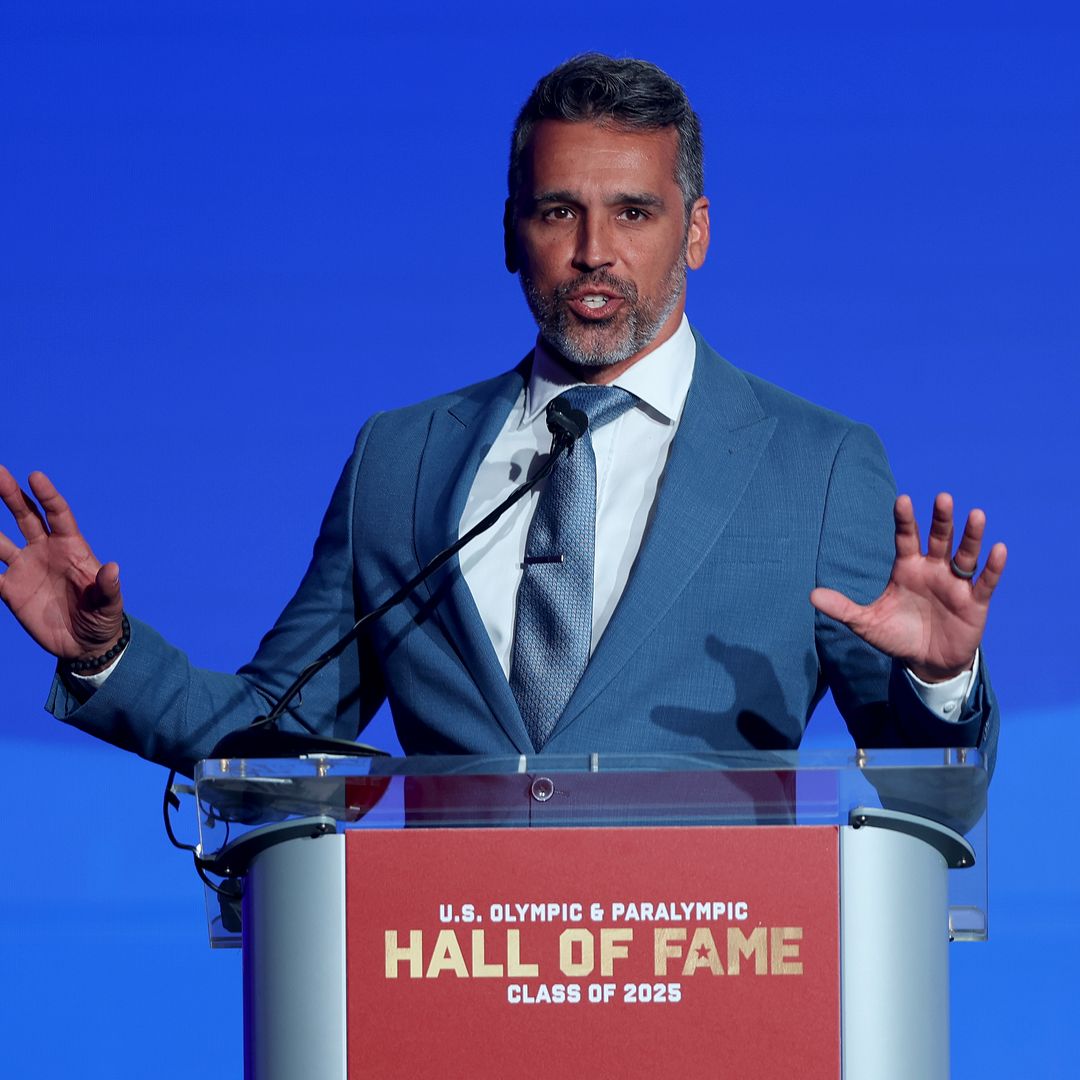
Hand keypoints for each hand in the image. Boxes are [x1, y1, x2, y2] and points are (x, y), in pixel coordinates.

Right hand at [0, 467, 124, 662]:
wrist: (85, 645)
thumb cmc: (103, 619)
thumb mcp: (109, 605)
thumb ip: (108, 587)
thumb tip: (113, 569)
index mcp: (72, 548)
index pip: (58, 515)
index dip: (47, 496)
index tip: (35, 476)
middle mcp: (46, 551)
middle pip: (25, 516)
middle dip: (10, 494)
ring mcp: (25, 568)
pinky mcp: (10, 590)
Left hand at [810, 493, 1006, 681]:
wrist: (926, 663)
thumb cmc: (896, 636)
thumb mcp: (866, 623)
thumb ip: (842, 608)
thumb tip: (811, 595)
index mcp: (907, 569)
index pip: (906, 538)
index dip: (905, 520)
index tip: (902, 500)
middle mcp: (933, 570)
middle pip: (938, 539)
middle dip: (941, 519)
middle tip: (943, 497)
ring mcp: (955, 583)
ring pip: (965, 554)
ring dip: (971, 536)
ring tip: (976, 514)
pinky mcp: (975, 602)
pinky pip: (985, 581)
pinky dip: (992, 566)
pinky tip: (998, 549)